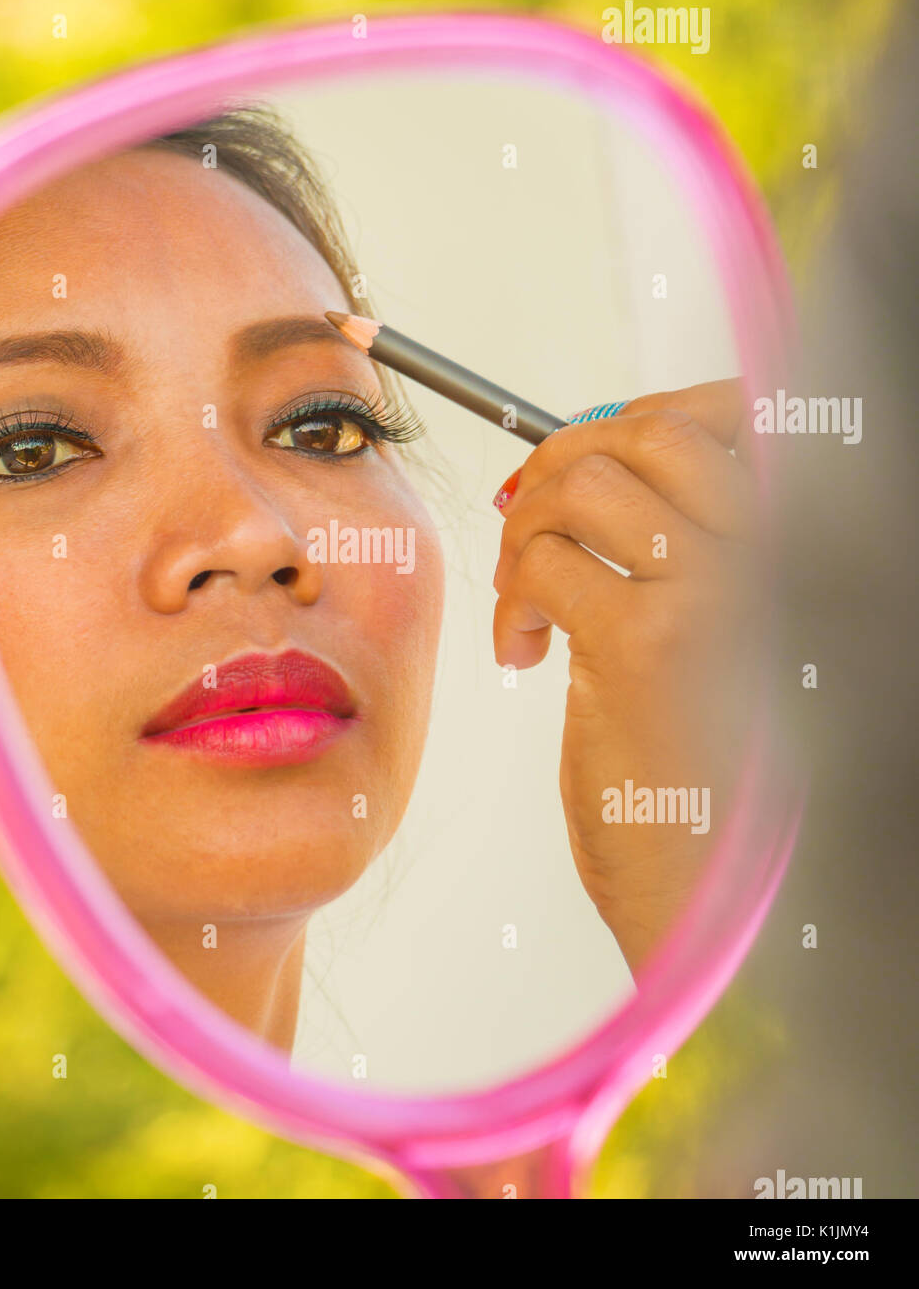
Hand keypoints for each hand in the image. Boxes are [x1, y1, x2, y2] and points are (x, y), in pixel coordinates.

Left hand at [492, 381, 762, 976]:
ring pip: (584, 484)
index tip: (579, 456)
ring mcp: (716, 594)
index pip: (726, 415)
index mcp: (791, 545)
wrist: (709, 887)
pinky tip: (522, 653)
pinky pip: (546, 564)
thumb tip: (594, 456)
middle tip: (529, 523)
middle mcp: (772, 554)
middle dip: (563, 461)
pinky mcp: (648, 647)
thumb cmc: (701, 765)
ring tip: (523, 598)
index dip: (638, 416)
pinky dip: (511, 599)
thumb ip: (672, 545)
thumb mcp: (708, 630)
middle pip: (647, 429)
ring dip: (526, 531)